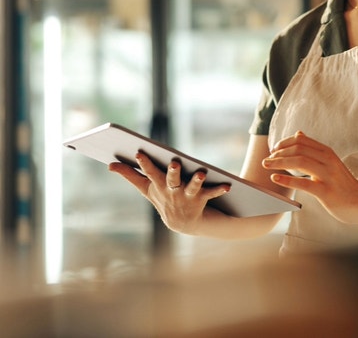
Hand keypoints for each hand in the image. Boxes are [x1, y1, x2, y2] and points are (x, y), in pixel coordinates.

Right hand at [109, 153, 229, 233]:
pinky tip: (228, 185)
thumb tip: (110, 164)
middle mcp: (172, 192)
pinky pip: (211, 194)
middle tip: (175, 163)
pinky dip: (219, 189)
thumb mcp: (147, 188)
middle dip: (172, 172)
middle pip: (171, 180)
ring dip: (196, 181)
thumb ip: (129, 175)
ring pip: (192, 188)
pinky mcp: (201, 200)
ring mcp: (187, 197)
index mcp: (158, 186)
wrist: (183, 223)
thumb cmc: (163, 199)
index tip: (140, 153)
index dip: (145, 163)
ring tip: (200, 173)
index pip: (149, 172)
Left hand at [262, 131, 357, 224]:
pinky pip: (303, 183)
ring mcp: (328, 175)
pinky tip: (275, 179)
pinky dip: (287, 180)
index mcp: (327, 152)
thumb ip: (313, 149)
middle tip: (267, 159)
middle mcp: (328, 160)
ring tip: (267, 165)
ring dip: (279, 162)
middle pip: (299, 149)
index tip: (274, 149)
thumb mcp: (329, 161)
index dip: (284, 143)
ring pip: (300, 162)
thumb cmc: (341, 182)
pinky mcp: (326, 191)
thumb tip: (298, 133)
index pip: (302, 140)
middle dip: (279, 153)